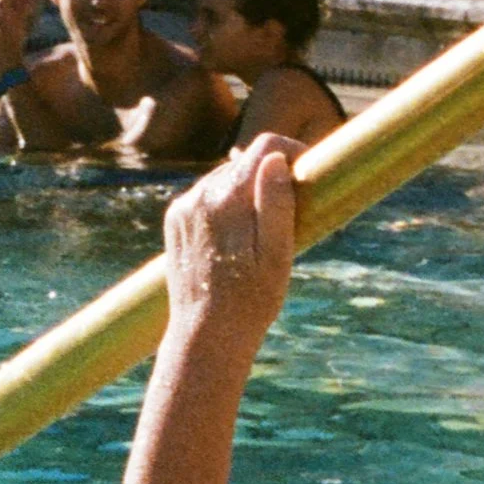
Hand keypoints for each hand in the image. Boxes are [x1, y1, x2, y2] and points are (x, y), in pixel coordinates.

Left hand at [164, 137, 298, 336]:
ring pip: (225, 179)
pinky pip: (207, 198)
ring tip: (261, 233)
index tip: (308, 173)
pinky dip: (226, 207)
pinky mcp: (175, 221)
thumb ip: (275, 203)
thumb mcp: (277, 255)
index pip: (265, 147)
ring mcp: (184, 208)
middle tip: (291, 212)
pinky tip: (236, 240)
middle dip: (270, 177)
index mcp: (228, 198)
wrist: (205, 335)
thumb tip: (275, 159)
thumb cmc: (250, 300)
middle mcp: (200, 195)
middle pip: (245, 162)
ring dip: (247, 193)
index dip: (293, 152)